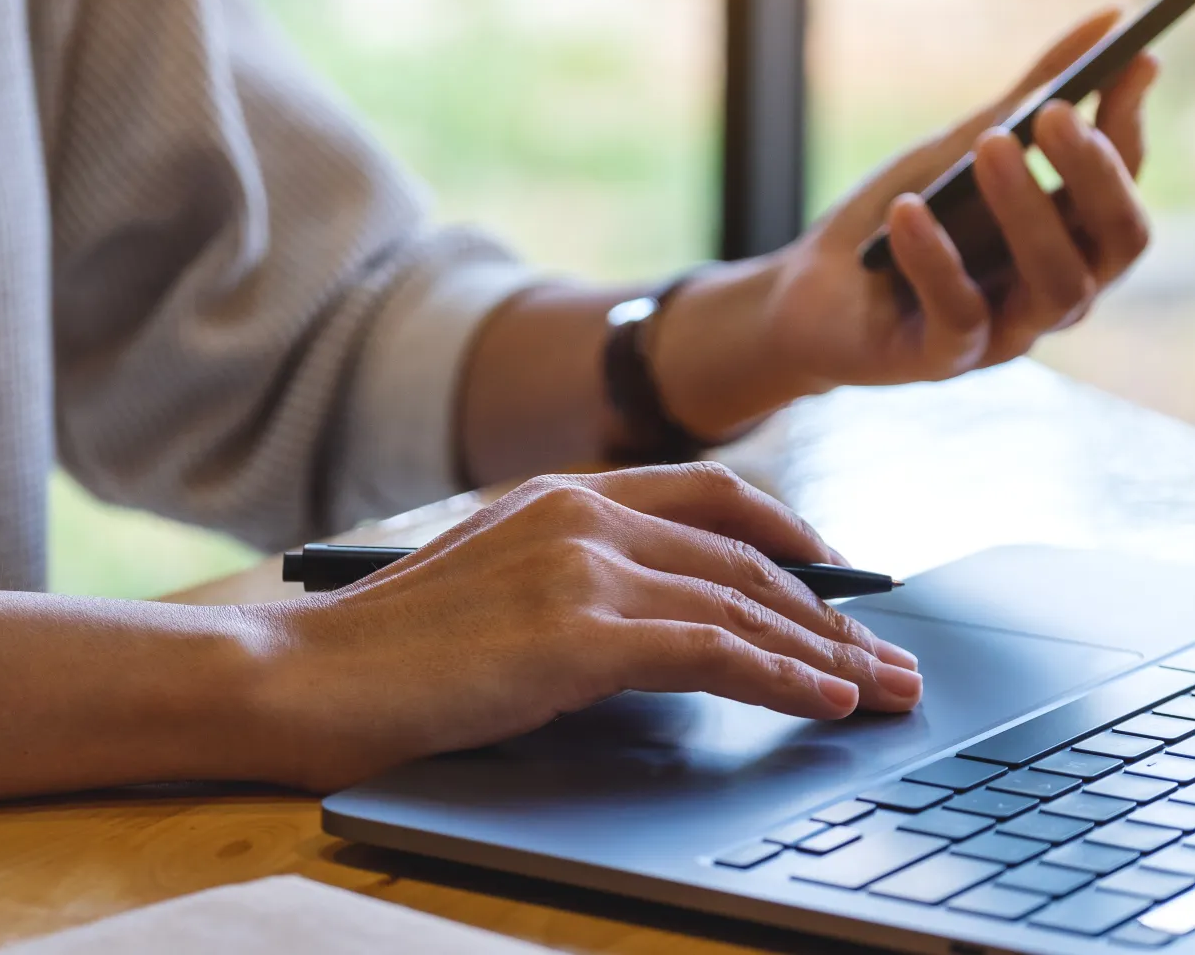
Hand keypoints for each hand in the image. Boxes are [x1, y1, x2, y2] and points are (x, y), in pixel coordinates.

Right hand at [240, 464, 920, 790]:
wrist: (303, 673)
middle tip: (892, 655)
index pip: (713, 497)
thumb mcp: (492, 579)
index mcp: (564, 492)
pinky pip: (715, 653)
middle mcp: (584, 513)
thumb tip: (658, 620)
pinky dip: (784, 680)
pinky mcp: (579, 634)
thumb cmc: (387, 646)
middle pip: (747, 556)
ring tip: (885, 690)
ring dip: (829, 654)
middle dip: (832, 613)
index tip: (841, 578)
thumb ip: (571, 574)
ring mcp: (583, 567)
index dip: (791, 535)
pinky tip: (826, 702)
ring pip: (745, 604)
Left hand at [649, 9, 1159, 438]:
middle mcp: (1054, 291)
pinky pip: (960, 314)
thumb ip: (1030, 97)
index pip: (1125, 188)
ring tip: (990, 146)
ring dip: (1028, 212)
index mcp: (1069, 240)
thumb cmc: (898, 218)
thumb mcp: (960, 148)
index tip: (1134, 60)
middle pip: (1117, 242)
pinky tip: (909, 209)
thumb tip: (1110, 20)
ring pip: (1059, 286)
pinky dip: (935, 258)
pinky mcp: (945, 360)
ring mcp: (1006, 332)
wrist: (811, 294)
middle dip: (1096, 175)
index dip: (1130, 129)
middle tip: (1057, 113)